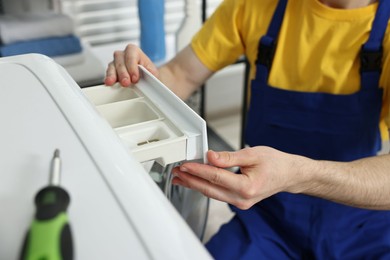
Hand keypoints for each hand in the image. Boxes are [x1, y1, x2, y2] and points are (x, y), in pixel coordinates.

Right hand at [104, 44, 158, 86]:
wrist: (145, 78)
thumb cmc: (147, 72)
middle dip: (123, 73)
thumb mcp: (153, 72)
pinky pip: (108, 73)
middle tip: (126, 82)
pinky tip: (108, 82)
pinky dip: (109, 78)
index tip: (135, 78)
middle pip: (120, 62)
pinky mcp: (111, 71)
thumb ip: (152, 73)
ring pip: (112, 67)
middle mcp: (123, 55)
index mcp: (133, 51)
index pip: (131, 56)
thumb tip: (150, 76)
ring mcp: (115, 62)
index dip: (132, 67)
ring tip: (111, 82)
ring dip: (112, 75)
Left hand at [172, 147, 307, 208]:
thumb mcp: (253, 154)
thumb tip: (209, 156)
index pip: (216, 177)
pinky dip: (205, 187)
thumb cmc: (275, 163)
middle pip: (210, 189)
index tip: (185, 165)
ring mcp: (240, 203)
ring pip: (212, 193)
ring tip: (180, 178)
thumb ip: (229, 157)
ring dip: (195, 185)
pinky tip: (196, 182)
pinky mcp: (238, 202)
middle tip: (176, 173)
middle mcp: (242, 199)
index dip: (198, 170)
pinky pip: (218, 194)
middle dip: (190, 181)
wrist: (288, 175)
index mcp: (247, 187)